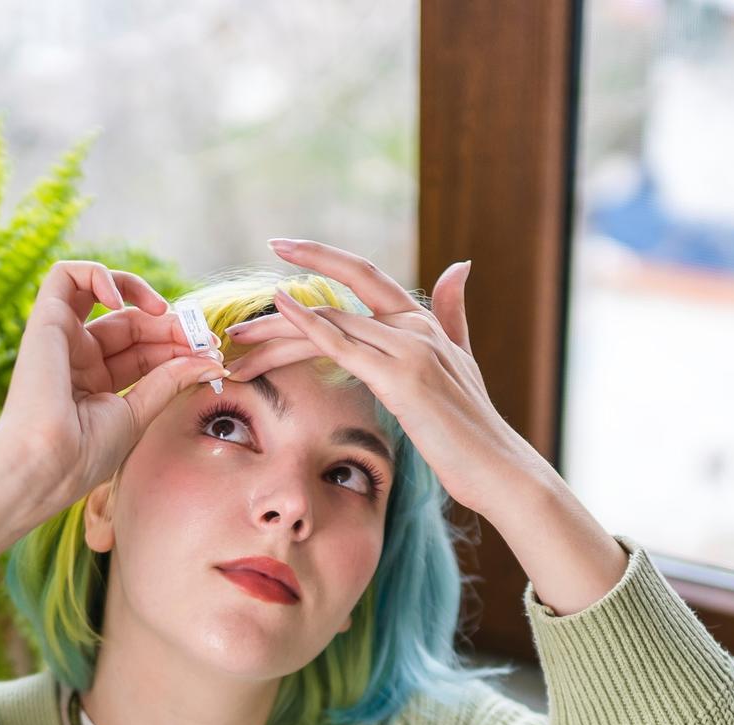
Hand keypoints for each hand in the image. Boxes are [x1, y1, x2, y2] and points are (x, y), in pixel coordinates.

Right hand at [0, 259, 227, 514]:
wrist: (46, 464)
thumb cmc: (84, 453)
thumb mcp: (138, 413)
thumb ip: (170, 381)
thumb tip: (210, 361)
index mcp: (97, 384)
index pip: (145, 350)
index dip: (178, 345)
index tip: (211, 355)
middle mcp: (78, 358)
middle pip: (133, 323)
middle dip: (171, 325)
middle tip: (202, 337)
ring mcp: (62, 339)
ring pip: (106, 295)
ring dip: (142, 295)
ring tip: (165, 312)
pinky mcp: (44, 321)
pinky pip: (65, 276)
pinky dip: (97, 274)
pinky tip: (122, 301)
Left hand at [220, 239, 548, 519]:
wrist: (499, 468)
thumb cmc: (474, 428)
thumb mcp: (463, 362)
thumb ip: (453, 313)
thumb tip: (458, 265)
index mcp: (422, 321)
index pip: (363, 275)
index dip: (320, 256)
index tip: (281, 246)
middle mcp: (414, 326)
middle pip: (334, 303)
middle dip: (279, 312)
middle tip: (234, 326)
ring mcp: (409, 348)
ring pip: (329, 325)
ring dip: (276, 334)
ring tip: (237, 347)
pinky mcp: (401, 377)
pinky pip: (344, 344)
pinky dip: (308, 326)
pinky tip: (279, 312)